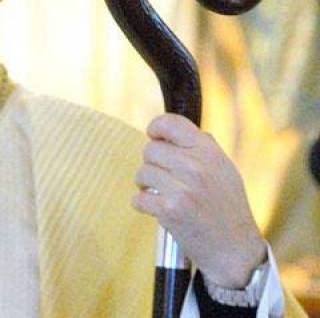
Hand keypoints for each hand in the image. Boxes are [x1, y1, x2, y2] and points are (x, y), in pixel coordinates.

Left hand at [131, 114, 266, 287]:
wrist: (234, 250)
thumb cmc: (228, 208)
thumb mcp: (225, 170)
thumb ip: (203, 148)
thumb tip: (173, 131)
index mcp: (209, 152)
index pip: (171, 123)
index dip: (156, 128)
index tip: (154, 137)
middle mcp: (195, 167)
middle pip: (150, 150)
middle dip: (152, 164)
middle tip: (163, 178)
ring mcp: (182, 189)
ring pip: (142, 174)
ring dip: (146, 185)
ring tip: (162, 194)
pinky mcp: (169, 211)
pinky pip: (139, 198)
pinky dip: (143, 205)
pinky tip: (157, 209)